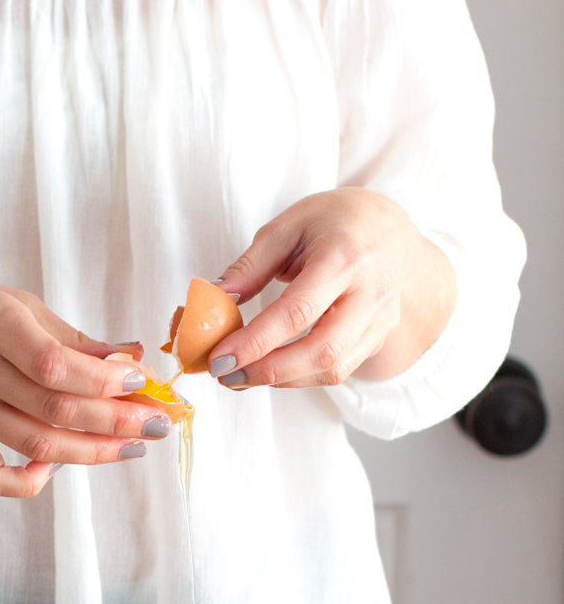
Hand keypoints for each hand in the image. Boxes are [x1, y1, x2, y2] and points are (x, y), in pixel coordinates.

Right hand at [0, 272, 170, 497]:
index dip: (102, 380)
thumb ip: (71, 337)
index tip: (140, 381)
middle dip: (116, 421)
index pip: (52, 364)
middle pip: (54, 410)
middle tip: (158, 423)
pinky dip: (29, 480)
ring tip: (133, 446)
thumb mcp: (13, 302)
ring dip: (92, 451)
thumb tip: (132, 358)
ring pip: (34, 444)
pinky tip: (56, 465)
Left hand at [206, 189, 456, 390]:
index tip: (218, 359)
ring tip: (242, 377)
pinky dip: (300, 377)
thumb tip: (213, 298)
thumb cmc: (335, 222)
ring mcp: (380, 319)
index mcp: (345, 257)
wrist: (391, 229)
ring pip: (332, 369)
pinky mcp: (378, 338)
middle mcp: (371, 293)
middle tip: (226, 376)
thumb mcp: (288, 226)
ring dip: (281, 381)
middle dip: (267, 371)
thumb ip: (250, 265)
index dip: (255, 342)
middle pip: (321, 350)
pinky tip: (272, 370)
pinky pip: (339, 370)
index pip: (297, 311)